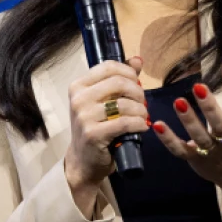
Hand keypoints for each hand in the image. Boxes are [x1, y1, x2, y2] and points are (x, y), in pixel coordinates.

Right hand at [63, 57, 149, 198]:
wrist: (83, 161)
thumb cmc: (96, 127)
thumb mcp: (103, 101)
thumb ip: (119, 79)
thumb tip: (137, 60)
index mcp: (78, 86)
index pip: (109, 67)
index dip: (129, 73)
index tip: (136, 84)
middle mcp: (78, 99)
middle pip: (119, 83)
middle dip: (138, 92)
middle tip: (142, 102)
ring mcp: (84, 117)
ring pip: (125, 104)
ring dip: (141, 110)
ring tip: (143, 116)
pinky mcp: (93, 134)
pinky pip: (125, 122)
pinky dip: (139, 124)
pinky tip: (143, 127)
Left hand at [152, 60, 221, 209]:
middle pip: (219, 124)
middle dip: (209, 107)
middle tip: (198, 86)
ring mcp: (211, 152)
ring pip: (199, 137)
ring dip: (188, 121)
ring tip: (178, 102)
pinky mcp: (195, 159)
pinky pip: (180, 150)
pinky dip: (168, 140)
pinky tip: (156, 124)